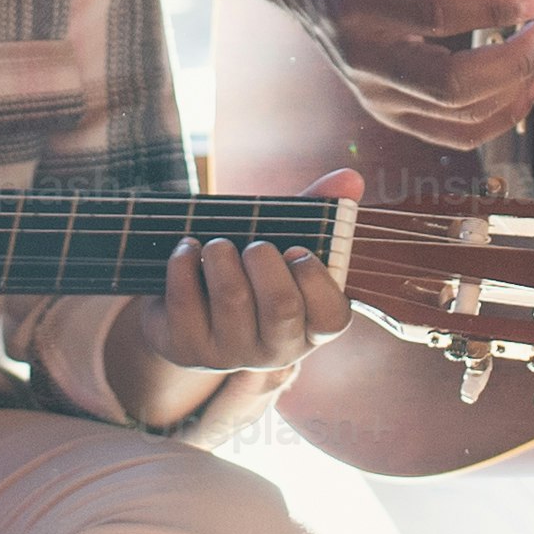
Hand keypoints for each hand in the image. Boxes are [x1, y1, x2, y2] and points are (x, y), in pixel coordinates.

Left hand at [142, 165, 363, 379]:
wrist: (187, 306)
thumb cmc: (249, 272)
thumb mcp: (283, 244)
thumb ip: (319, 211)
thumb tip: (350, 178)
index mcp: (309, 328)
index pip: (331, 317)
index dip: (315, 278)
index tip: (295, 250)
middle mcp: (274, 350)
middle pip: (281, 306)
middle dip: (264, 259)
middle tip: (254, 246)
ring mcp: (229, 355)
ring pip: (232, 296)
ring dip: (221, 254)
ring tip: (217, 245)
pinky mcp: (187, 349)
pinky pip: (186, 300)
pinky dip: (184, 261)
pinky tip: (186, 248)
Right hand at [269, 0, 533, 148]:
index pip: (432, 14)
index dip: (492, 7)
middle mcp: (360, 56)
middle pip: (449, 83)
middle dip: (514, 60)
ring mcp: (373, 92)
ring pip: (456, 115)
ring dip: (514, 86)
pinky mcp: (388, 111)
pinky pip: (452, 135)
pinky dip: (499, 117)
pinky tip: (527, 83)